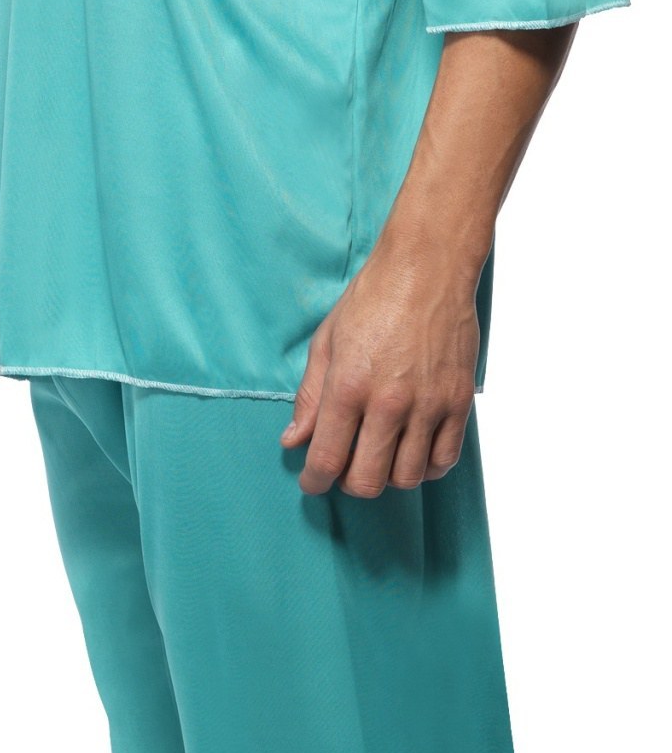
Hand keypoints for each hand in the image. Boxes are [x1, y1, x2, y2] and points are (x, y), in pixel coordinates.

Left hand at [279, 237, 480, 496]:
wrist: (428, 268)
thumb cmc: (372, 299)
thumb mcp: (327, 342)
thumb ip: (309, 397)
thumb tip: (294, 440)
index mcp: (348, 386)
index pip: (327, 460)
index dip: (314, 482)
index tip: (312, 484)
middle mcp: (389, 402)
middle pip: (367, 481)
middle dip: (348, 484)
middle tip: (345, 468)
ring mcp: (428, 404)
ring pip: (407, 478)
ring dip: (387, 477)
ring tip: (379, 455)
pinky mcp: (459, 401)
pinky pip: (444, 459)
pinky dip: (425, 467)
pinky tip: (412, 452)